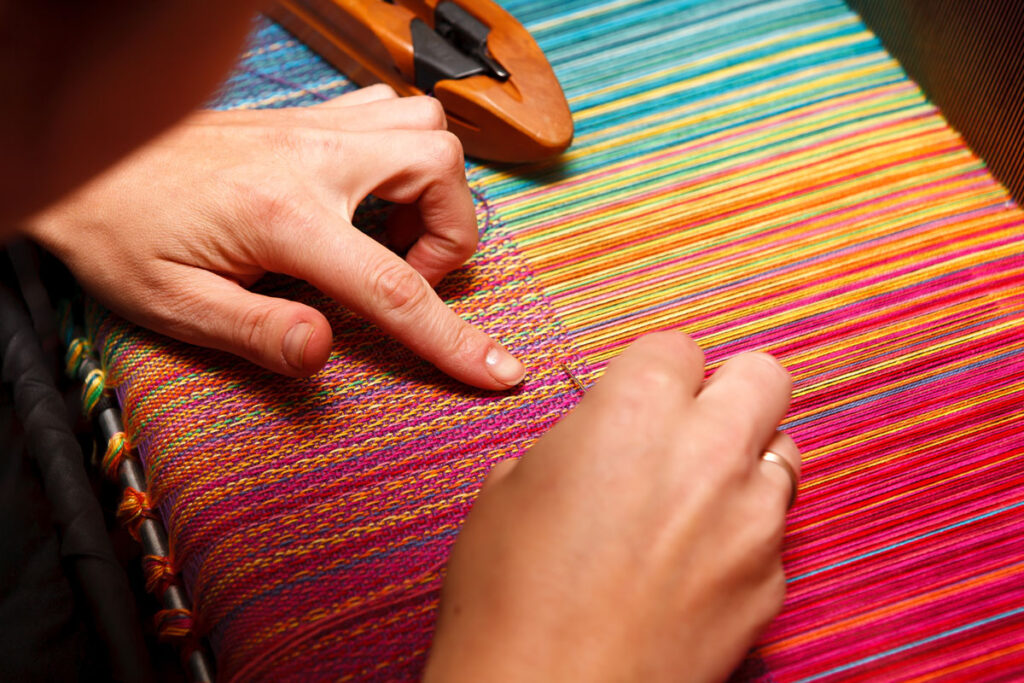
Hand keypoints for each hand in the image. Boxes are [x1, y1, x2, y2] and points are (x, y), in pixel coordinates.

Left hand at [23, 85, 524, 388]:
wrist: (80, 156)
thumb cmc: (118, 232)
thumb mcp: (174, 304)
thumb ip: (257, 332)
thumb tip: (325, 352)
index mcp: (283, 215)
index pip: (394, 287)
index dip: (454, 338)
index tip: (499, 370)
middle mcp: (311, 156)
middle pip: (439, 167)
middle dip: (451, 232)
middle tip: (409, 273)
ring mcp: (310, 127)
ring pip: (424, 124)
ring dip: (432, 186)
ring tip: (391, 232)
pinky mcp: (304, 117)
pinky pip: (388, 111)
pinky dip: (403, 152)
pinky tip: (369, 193)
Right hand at [426, 332, 800, 681]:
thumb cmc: (510, 596)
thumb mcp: (512, 487)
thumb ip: (578, 442)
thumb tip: (602, 442)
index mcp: (636, 408)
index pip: (678, 346)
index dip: (654, 370)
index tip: (641, 393)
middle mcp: (710, 451)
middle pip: (763, 375)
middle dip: (729, 388)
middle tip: (689, 422)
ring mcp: (752, 520)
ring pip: (782, 452)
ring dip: (744, 459)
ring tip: (692, 497)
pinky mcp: (771, 582)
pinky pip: (773, 531)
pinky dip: (742, 532)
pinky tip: (692, 563)